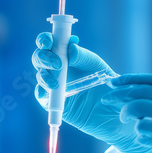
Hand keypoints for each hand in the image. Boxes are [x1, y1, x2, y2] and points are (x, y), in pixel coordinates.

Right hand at [31, 33, 151, 152]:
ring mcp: (53, 84)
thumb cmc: (107, 85)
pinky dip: (43, 92)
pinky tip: (52, 92)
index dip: (45, 40)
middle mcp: (57, 68)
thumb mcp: (99, 68)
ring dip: (44, 76)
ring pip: (40, 75)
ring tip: (56, 83)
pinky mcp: (52, 101)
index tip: (49, 42)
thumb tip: (71, 48)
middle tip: (58, 64)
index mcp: (67, 55)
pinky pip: (41, 95)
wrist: (112, 112)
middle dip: (43, 57)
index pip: (50, 42)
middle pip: (39, 56)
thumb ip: (84, 57)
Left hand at [103, 73, 151, 152]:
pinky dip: (140, 133)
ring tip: (123, 120)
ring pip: (142, 108)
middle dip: (121, 93)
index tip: (116, 80)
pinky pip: (149, 131)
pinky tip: (141, 138)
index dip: (133, 79)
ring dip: (128, 113)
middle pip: (145, 91)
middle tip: (106, 98)